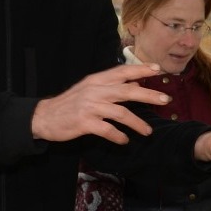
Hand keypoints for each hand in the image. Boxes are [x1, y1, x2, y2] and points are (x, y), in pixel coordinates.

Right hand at [32, 64, 167, 142]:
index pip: (122, 71)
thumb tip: (135, 83)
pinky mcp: (84, 123)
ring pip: (120, 112)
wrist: (44, 117)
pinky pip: (107, 129)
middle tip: (165, 99)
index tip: (157, 69)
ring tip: (148, 131)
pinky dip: (119, 136)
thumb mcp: (89, 89)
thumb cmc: (70, 103)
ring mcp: (90, 107)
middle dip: (149, 95)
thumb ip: (110, 85)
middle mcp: (95, 91)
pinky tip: (125, 140)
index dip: (140, 69)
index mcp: (96, 80)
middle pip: (127, 91)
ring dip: (137, 123)